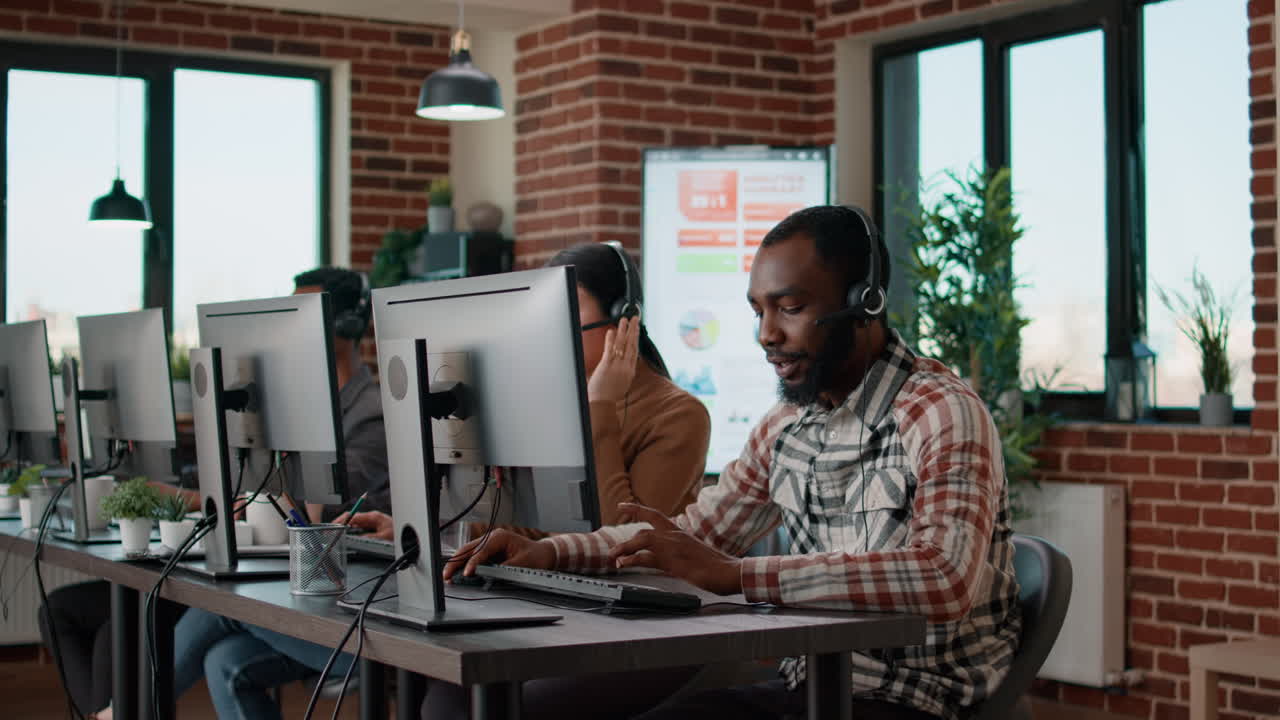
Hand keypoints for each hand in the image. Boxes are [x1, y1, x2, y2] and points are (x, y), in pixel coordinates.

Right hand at [336, 510, 393, 539]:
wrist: (407, 534)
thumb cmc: (397, 533)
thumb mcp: (384, 537)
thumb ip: (370, 537)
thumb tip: (357, 538)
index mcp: (373, 516)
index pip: (354, 515)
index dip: (343, 520)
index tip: (335, 524)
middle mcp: (371, 517)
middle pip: (352, 517)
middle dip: (341, 522)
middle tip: (332, 529)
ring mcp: (371, 521)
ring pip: (354, 522)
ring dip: (345, 526)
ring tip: (337, 532)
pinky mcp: (371, 525)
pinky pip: (358, 526)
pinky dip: (351, 529)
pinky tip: (346, 534)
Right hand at [442, 528, 555, 581]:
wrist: (543, 554)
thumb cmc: (535, 557)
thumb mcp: (521, 564)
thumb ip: (503, 569)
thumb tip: (486, 575)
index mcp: (499, 537)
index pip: (481, 550)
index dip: (472, 563)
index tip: (466, 574)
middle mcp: (491, 538)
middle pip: (468, 549)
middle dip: (456, 562)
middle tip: (446, 575)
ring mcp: (488, 544)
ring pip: (468, 552)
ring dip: (457, 563)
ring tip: (448, 576)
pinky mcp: (488, 551)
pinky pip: (472, 557)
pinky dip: (464, 564)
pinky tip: (457, 573)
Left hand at [588, 316, 639, 402]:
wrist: (603, 404)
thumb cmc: (610, 395)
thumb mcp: (623, 383)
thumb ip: (625, 372)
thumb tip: (626, 365)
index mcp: (630, 371)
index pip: (634, 351)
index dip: (636, 338)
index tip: (636, 329)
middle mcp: (626, 367)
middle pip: (631, 344)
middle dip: (633, 330)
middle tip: (635, 319)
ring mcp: (617, 365)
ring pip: (622, 344)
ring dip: (623, 330)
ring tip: (625, 320)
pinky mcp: (607, 365)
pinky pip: (610, 349)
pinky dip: (610, 339)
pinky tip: (611, 331)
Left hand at [608, 503, 742, 595]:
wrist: (729, 571)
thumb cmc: (716, 566)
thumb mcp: (694, 554)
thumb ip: (680, 552)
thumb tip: (669, 558)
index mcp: (680, 533)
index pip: (654, 515)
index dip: (637, 509)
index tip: (623, 506)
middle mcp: (675, 536)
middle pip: (644, 529)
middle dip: (625, 539)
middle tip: (612, 549)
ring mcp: (674, 547)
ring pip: (642, 540)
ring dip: (625, 548)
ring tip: (614, 557)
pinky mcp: (673, 561)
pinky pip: (646, 558)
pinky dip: (632, 560)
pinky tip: (624, 564)